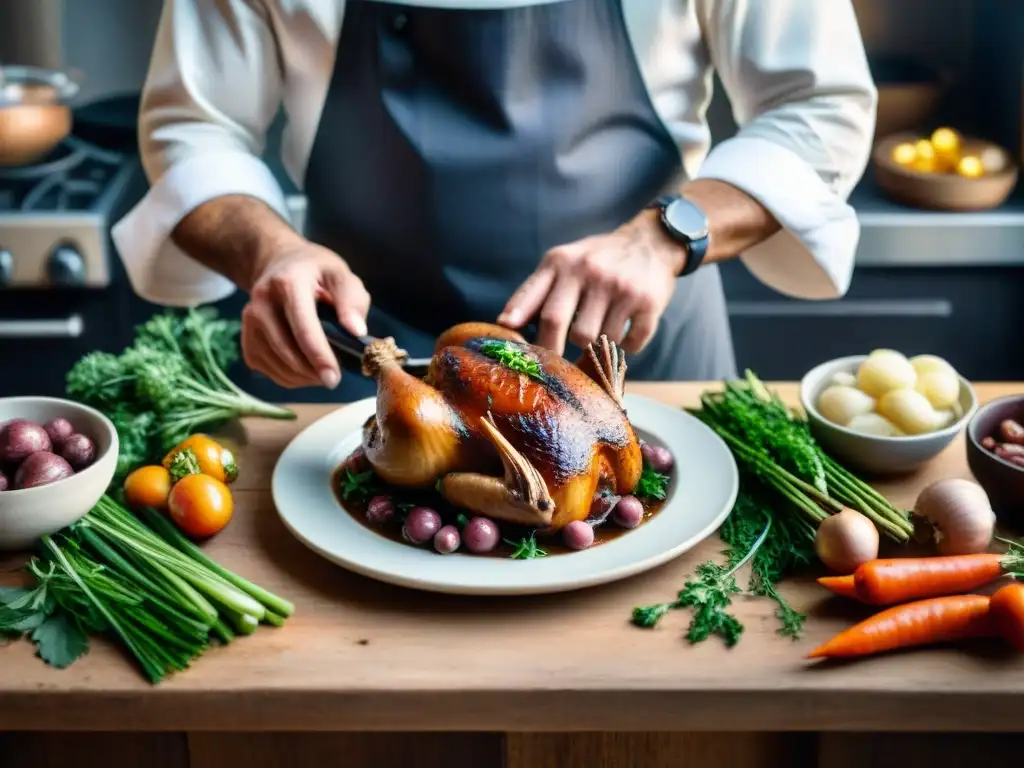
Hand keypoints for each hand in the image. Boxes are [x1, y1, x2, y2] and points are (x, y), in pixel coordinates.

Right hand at [241, 241, 369, 388]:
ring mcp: (249, 323)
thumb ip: (352, 301)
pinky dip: (290, 377)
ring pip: (277, 365)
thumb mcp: (341, 275)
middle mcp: (261, 303)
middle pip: (286, 350)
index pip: (302, 327)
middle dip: (313, 372)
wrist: (280, 265)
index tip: (334, 378)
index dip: (319, 356)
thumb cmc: (317, 273)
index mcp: (288, 283)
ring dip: (303, 377)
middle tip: (335, 377)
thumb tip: (356, 332)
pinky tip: (306, 368)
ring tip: (322, 370)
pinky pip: (269, 370)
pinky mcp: (246, 340)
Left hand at [498, 211, 685, 355]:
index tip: (516, 350)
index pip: (533, 299)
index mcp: (562, 262)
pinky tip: (624, 332)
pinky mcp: (648, 303)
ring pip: (593, 339)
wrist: (651, 242)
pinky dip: (624, 347)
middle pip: (558, 323)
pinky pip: (628, 344)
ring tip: (599, 329)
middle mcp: (590, 271)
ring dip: (594, 345)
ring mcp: (620, 288)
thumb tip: (504, 323)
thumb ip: (534, 290)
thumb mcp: (563, 262)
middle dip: (551, 349)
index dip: (519, 328)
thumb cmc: (597, 259)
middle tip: (554, 364)